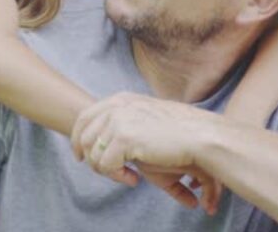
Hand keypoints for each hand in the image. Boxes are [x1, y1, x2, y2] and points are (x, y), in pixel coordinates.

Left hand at [71, 92, 221, 213]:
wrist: (199, 135)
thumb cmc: (178, 131)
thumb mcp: (146, 117)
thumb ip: (127, 119)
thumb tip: (107, 135)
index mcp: (120, 99)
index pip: (84, 117)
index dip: (78, 139)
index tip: (81, 156)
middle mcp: (116, 106)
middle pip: (83, 136)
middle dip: (91, 159)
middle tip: (107, 172)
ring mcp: (119, 120)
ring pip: (93, 154)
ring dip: (107, 171)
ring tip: (126, 176)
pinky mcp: (124, 138)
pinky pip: (105, 165)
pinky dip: (117, 176)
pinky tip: (133, 178)